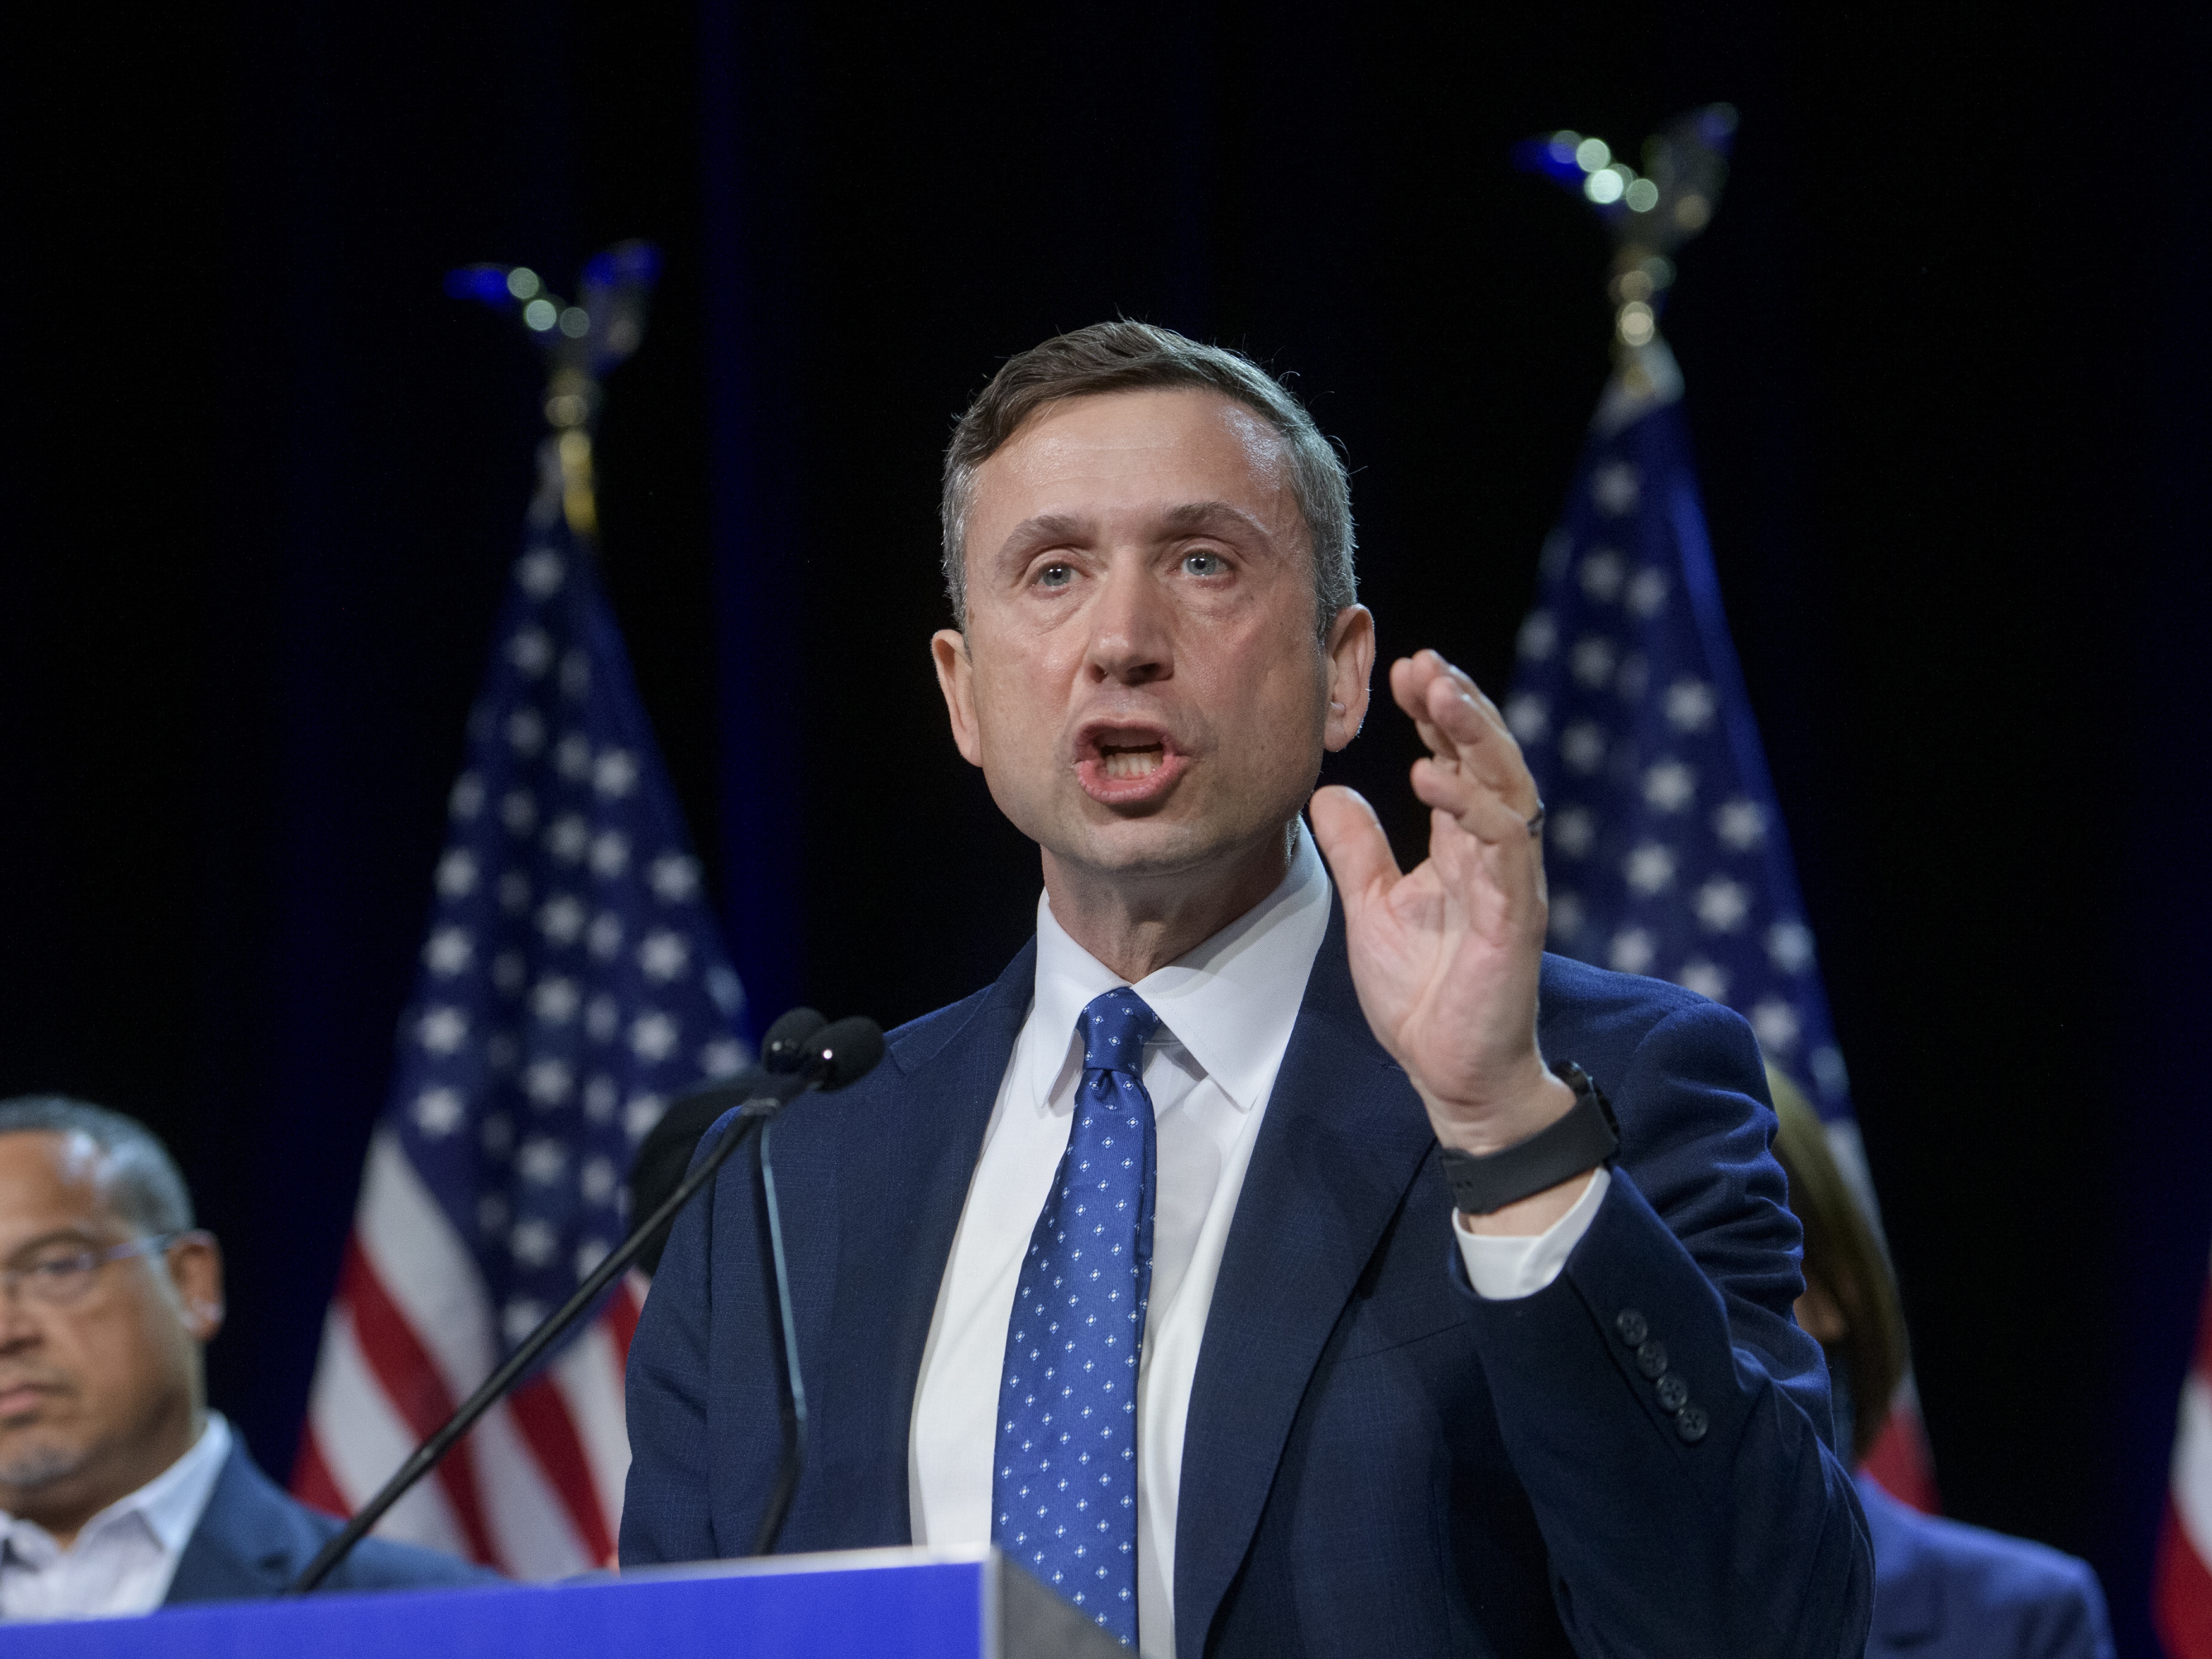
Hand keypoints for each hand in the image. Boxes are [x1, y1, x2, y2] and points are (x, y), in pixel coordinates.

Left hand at [1310, 652, 1585, 1225]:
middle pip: (1490, 758)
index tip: (1404, 668)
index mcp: (1463, 847)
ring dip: (1475, 735)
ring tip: (1439, 691)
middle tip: (1423, 661)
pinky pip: (1503, 847)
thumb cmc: (1424, 994)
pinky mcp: (1515, 918)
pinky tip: (1432, 776)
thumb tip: (1328, 793)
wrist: (1451, 1074)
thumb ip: (1357, 849)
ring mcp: (1510, 883)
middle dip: (1461, 704)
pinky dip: (1471, 806)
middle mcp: (1495, 854)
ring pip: (1507, 787)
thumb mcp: (1372, 907)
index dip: (1437, 711)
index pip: (1458, 759)